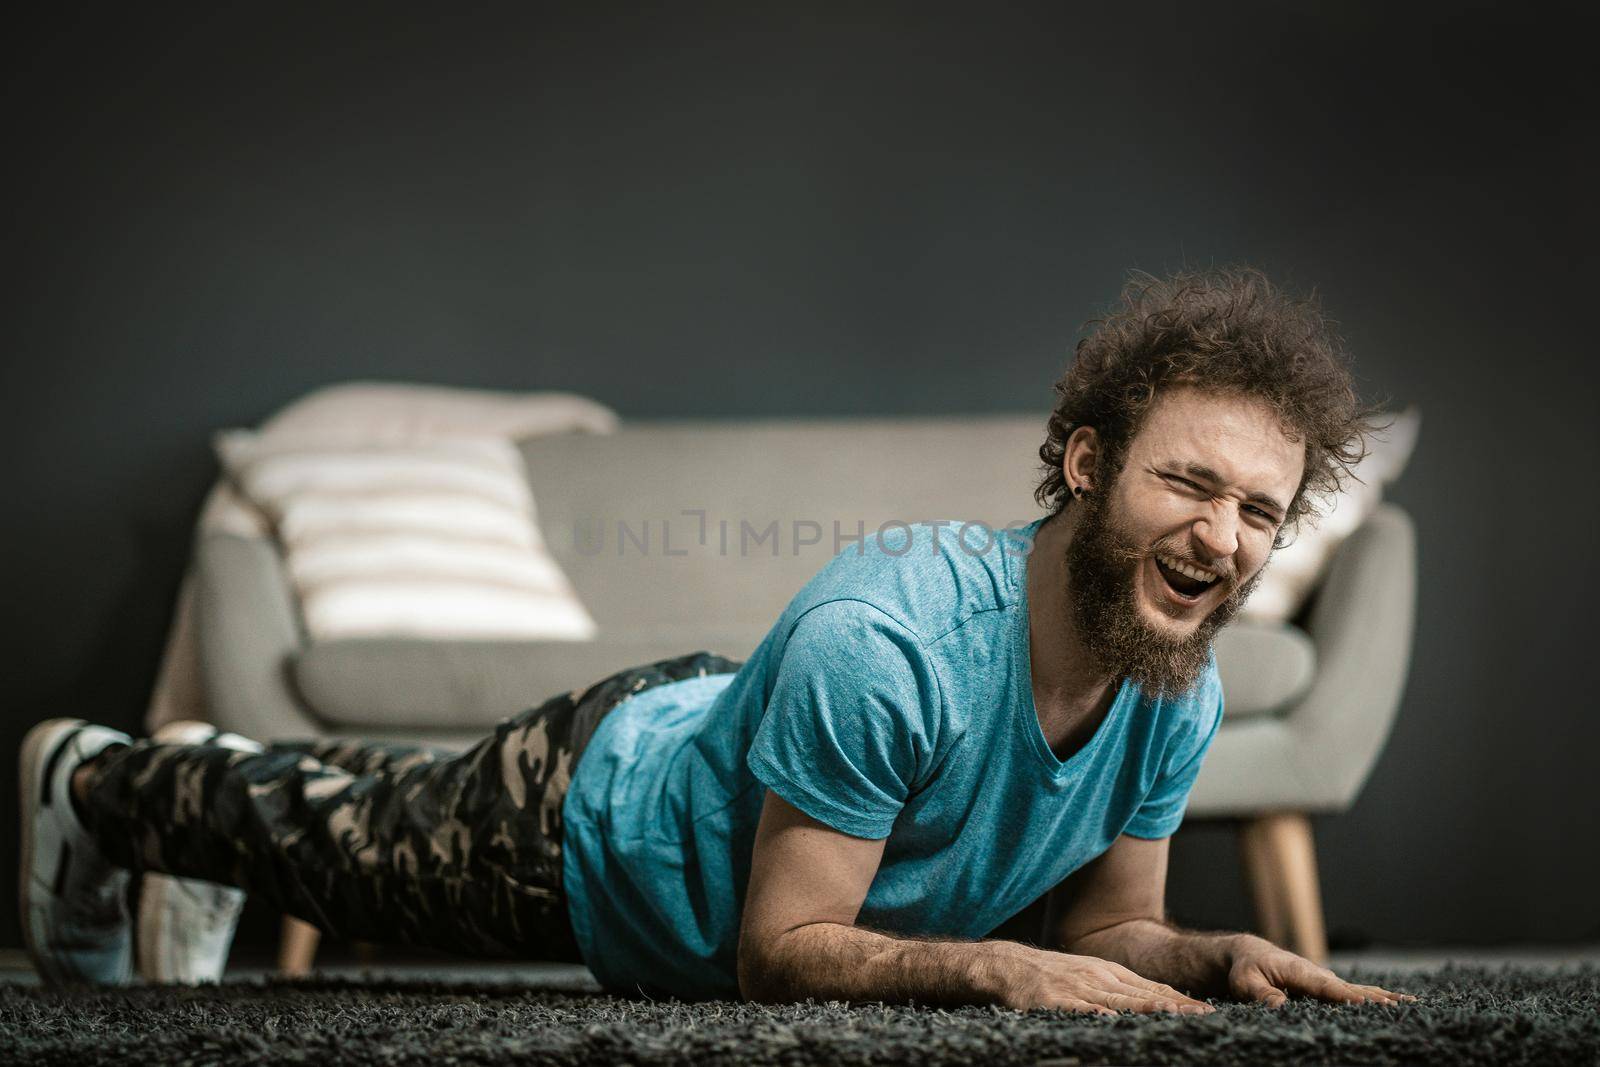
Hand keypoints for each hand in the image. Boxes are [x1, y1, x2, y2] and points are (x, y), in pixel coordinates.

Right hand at [987, 943, 1216, 1015]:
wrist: (1009, 965)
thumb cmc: (1053, 975)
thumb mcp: (1091, 973)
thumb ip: (1120, 988)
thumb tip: (1158, 1001)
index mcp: (1110, 972)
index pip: (1153, 987)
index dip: (1180, 999)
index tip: (1207, 1010)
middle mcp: (1099, 977)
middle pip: (1143, 994)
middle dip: (1175, 1005)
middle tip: (1203, 1015)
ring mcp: (1079, 988)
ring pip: (1119, 1000)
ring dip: (1146, 1007)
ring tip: (1171, 1014)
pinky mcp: (1056, 1000)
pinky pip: (1080, 1008)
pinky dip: (1097, 1013)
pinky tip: (1112, 1020)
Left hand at [1226, 935, 1416, 1007]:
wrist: (1251, 954)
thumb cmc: (1246, 968)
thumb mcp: (1246, 982)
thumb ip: (1263, 994)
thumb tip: (1281, 1008)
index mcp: (1300, 971)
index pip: (1327, 987)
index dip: (1348, 996)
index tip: (1370, 1003)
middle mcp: (1318, 974)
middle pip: (1352, 988)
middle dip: (1378, 998)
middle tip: (1407, 1007)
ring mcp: (1326, 981)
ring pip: (1359, 989)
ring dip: (1384, 997)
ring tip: (1413, 1005)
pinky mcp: (1328, 987)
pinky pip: (1354, 993)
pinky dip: (1375, 998)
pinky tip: (1394, 1006)